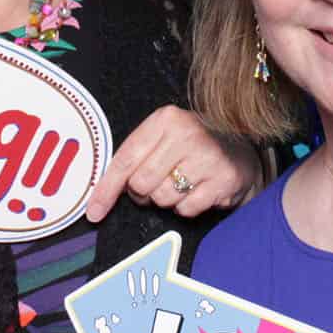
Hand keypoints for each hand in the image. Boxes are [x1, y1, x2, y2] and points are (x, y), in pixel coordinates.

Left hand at [88, 105, 261, 222]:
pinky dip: (186, 207)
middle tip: (157, 183)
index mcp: (165, 119)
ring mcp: (207, 156)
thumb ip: (134, 159)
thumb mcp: (162, 139)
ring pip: (162, 199)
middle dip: (143, 193)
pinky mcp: (223, 179)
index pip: (125, 160)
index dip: (106, 190)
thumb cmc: (190, 146)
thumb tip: (100, 199)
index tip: (94, 212)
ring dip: (166, 199)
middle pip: (141, 183)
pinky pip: (185, 209)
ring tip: (182, 183)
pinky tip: (197, 190)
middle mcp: (186, 133)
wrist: (239, 149)